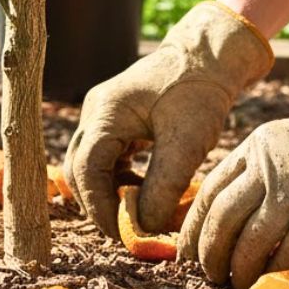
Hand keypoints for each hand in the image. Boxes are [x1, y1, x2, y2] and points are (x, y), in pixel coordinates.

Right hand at [64, 1, 272, 236]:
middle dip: (99, 203)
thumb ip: (164, 187)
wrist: (210, 56)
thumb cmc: (200, 93)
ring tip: (137, 211)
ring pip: (88, 164)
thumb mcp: (187, 143)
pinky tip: (141, 189)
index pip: (86, 171)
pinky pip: (103, 155)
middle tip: (127, 229)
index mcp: (106, 113)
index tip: (124, 232)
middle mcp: (96, 111)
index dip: (100, 207)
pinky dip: (116, 178)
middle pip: (78, 169)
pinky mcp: (115, 117)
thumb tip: (143, 226)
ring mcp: (102, 113)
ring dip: (107, 191)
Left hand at [178, 64, 288, 288]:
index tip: (188, 251)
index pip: (209, 191)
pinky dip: (279, 274)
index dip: (193, 227)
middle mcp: (269, 166)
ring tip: (239, 284)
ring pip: (251, 240)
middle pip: (223, 218)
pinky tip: (277, 283)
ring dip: (240, 270)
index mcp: (256, 147)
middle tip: (210, 275)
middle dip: (210, 253)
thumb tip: (236, 216)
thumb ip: (261, 171)